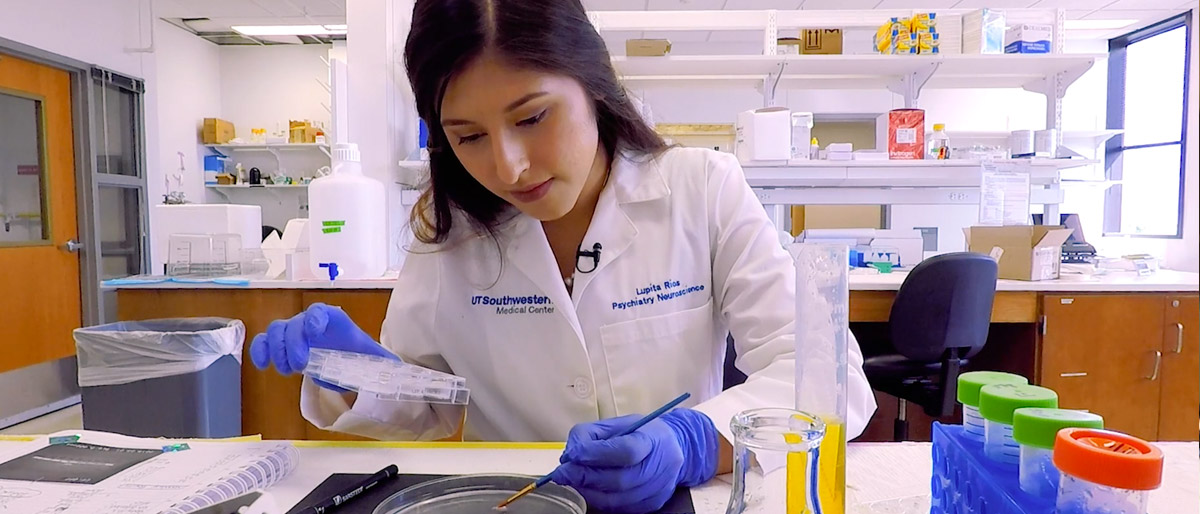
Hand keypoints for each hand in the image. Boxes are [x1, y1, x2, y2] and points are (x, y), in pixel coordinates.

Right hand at [249, 303, 398, 388]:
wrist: (349, 363)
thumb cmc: (360, 358)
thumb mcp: (374, 358)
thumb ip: (382, 361)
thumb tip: (397, 369)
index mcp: (334, 321)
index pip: (320, 312)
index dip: (314, 318)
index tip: (315, 330)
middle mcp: (311, 323)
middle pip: (294, 323)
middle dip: (293, 343)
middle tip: (300, 366)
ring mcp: (294, 333)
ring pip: (276, 331)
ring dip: (276, 350)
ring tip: (287, 370)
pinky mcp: (282, 347)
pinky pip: (265, 343)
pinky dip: (260, 351)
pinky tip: (263, 365)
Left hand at [549, 409, 717, 512]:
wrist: (677, 449)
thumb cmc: (642, 433)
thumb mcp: (618, 423)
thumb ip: (592, 435)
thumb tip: (570, 456)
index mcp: (653, 438)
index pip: (625, 450)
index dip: (596, 454)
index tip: (572, 454)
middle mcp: (660, 466)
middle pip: (619, 480)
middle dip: (586, 478)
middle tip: (562, 474)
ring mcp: (658, 489)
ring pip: (617, 499)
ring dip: (589, 492)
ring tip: (572, 482)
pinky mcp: (653, 504)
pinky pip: (621, 508)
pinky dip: (600, 501)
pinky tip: (589, 490)